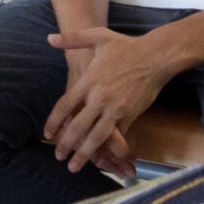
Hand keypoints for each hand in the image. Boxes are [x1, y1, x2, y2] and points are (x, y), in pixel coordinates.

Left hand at [44, 27, 174, 177]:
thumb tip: (49, 39)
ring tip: (75, 166)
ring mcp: (116, 108)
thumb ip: (72, 39)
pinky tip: (101, 157)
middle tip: (58, 156)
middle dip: (66, 144)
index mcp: (88, 80)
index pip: (64, 106)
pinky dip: (108, 149)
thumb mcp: (98, 37)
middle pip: (77, 126)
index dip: (54, 123)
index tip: (47, 135)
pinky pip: (117, 136)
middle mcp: (99, 97)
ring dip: (84, 154)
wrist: (157, 56)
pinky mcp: (131, 115)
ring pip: (96, 137)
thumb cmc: (127, 46)